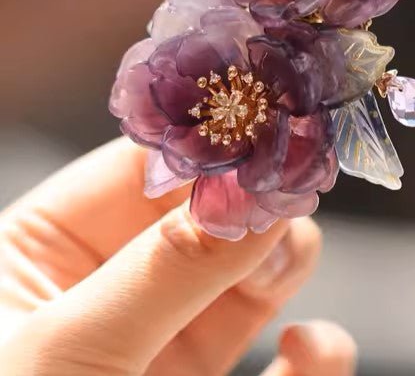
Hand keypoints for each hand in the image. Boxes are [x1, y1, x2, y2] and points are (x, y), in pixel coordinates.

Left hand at [0, 138, 355, 375]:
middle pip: (202, 218)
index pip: (138, 169)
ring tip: (294, 253)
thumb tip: (259, 187)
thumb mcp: (69, 354)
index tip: (272, 125)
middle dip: (253, 204)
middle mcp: (105, 290)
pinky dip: (308, 360)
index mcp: (40, 252)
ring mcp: (156, 347)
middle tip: (299, 186)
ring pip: (243, 279)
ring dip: (283, 261)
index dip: (206, 144)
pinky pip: (268, 368)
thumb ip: (170, 268)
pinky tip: (311, 353)